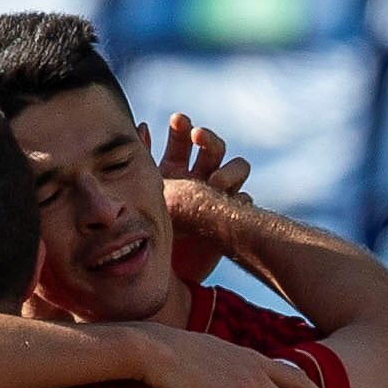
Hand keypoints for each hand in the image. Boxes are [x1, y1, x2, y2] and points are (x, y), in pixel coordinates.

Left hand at [156, 115, 260, 285]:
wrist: (169, 266)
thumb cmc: (151, 228)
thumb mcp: (143, 188)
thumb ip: (143, 157)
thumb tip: (141, 125)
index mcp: (177, 167)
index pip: (184, 138)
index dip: (183, 128)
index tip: (178, 121)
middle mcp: (200, 176)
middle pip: (213, 147)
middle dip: (208, 139)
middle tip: (198, 137)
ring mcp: (220, 193)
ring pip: (238, 167)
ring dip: (229, 169)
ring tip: (215, 182)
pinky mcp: (233, 213)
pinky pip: (245, 199)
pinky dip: (239, 198)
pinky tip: (228, 203)